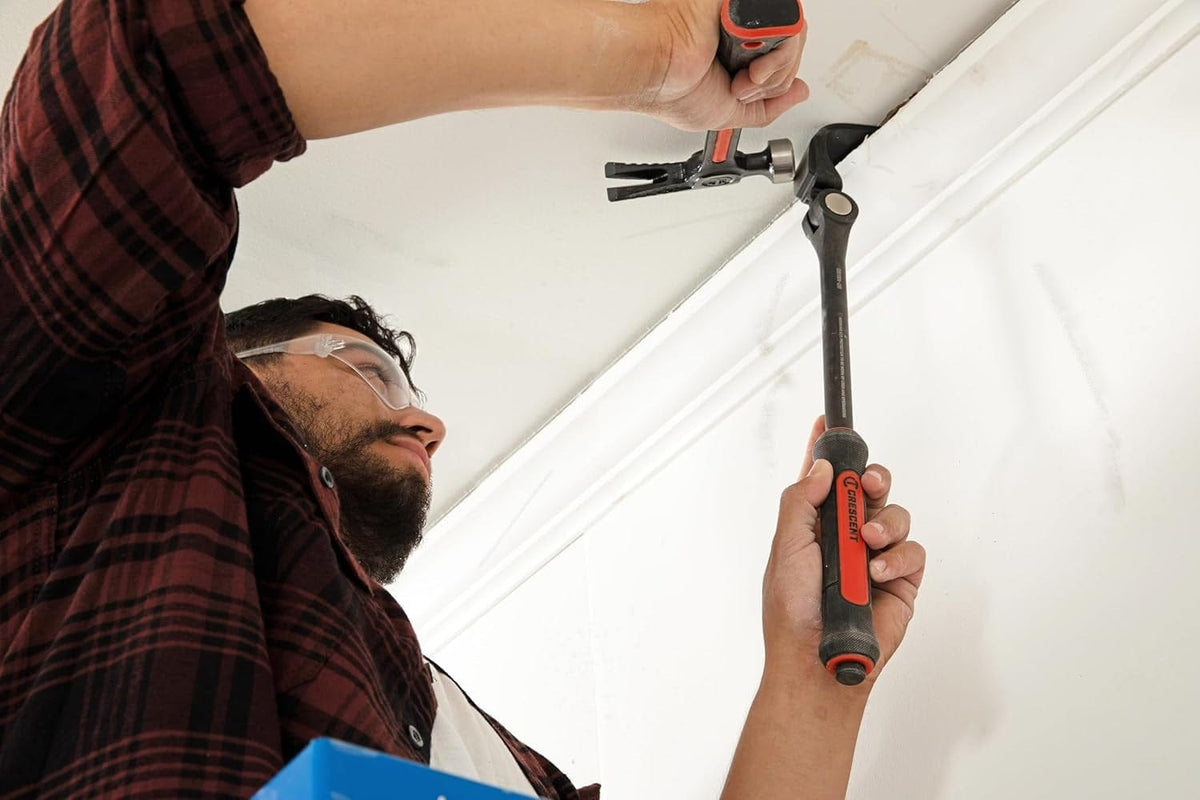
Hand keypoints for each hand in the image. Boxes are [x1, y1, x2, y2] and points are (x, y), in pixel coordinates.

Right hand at [633, 0, 810, 130]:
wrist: (657, 71)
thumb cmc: (674, 91)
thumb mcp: (730, 113)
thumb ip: (769, 105)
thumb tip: (800, 92)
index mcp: (738, 52)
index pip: (782, 59)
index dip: (775, 82)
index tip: (746, 92)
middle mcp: (743, 32)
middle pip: (793, 51)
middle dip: (773, 82)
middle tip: (742, 86)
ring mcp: (747, 15)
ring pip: (795, 39)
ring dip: (772, 72)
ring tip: (742, 78)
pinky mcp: (746, 2)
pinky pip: (789, 25)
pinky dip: (776, 56)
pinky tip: (748, 64)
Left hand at [762, 416, 924, 685]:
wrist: (818, 658)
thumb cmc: (793, 611)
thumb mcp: (785, 547)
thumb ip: (801, 501)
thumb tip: (820, 466)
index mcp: (813, 525)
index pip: (822, 478)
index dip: (827, 449)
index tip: (829, 422)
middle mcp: (847, 536)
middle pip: (869, 488)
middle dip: (873, 478)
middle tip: (869, 483)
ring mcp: (875, 556)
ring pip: (896, 515)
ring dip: (886, 523)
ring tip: (869, 544)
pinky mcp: (900, 579)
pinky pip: (913, 551)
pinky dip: (897, 557)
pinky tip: (877, 575)